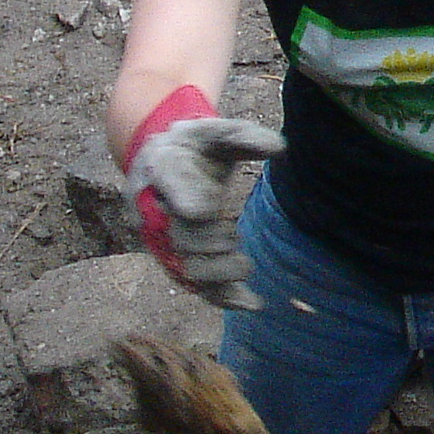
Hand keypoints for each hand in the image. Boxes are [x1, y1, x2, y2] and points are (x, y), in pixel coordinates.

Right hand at [122, 85, 284, 308]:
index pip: (171, 186)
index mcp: (163, 168)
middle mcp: (153, 206)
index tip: (203, 210)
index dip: (185, 200)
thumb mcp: (216, 130)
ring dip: (218, 272)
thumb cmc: (195, 144)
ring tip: (242, 261)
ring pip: (184, 268)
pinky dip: (222, 296)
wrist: (160, 158)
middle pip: (178, 237)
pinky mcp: (172, 256)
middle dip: (210, 243)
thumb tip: (280, 147)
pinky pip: (193, 283)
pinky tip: (251, 302)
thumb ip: (244, 136)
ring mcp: (160, 236)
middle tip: (231, 235)